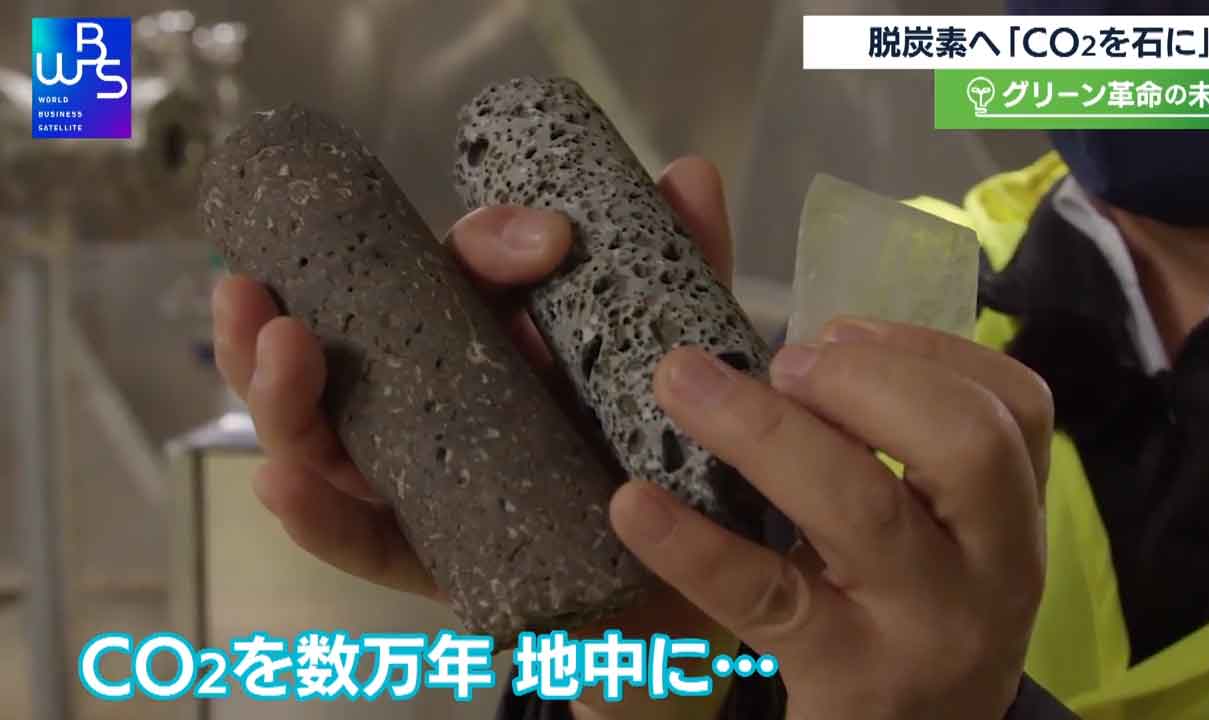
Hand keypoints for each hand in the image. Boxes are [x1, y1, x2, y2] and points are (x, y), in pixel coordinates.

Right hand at [211, 156, 736, 717]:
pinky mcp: (430, 557)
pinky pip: (365, 543)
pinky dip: (319, 519)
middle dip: (281, 319)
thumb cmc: (649, 438)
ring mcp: (418, 480)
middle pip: (332, 358)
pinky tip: (283, 486)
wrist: (679, 555)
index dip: (484, 247)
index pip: (450, 274)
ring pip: (324, 444)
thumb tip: (688, 174)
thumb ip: (675, 267)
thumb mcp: (661, 349)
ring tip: (277, 353)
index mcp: (477, 333)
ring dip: (281, 401)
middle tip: (261, 291)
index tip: (546, 245)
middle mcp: (427, 400)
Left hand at [607, 320, 1052, 718]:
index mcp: (1013, 516)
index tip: (836, 331)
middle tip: (782, 364)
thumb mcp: (944, 540)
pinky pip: (766, 596)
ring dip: (765, 431)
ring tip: (687, 386)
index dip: (923, 349)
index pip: (1015, 406)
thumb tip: (803, 357)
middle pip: (965, 443)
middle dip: (864, 377)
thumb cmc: (914, 619)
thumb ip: (906, 450)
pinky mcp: (846, 675)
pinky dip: (693, 544)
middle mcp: (994, 569)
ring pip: (864, 508)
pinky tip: (633, 505)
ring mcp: (925, 627)